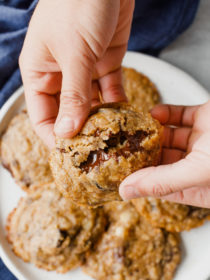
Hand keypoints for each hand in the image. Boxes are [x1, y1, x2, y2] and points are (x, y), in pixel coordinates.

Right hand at [19, 0, 133, 147]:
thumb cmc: (79, 4)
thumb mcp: (74, 53)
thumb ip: (73, 94)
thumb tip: (67, 131)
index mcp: (40, 71)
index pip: (41, 115)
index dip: (54, 135)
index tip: (71, 153)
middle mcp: (60, 74)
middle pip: (67, 112)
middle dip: (81, 130)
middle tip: (97, 150)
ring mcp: (84, 70)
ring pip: (91, 104)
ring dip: (102, 120)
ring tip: (114, 138)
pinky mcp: (105, 63)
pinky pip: (110, 91)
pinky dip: (117, 104)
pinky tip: (125, 118)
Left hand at [119, 101, 209, 207]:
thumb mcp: (198, 171)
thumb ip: (162, 181)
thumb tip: (125, 191)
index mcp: (199, 187)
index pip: (161, 186)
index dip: (140, 180)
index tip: (118, 171)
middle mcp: (198, 165)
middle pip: (162, 160)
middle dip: (141, 152)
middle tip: (119, 145)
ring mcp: (202, 141)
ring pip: (169, 137)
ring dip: (150, 132)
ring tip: (130, 127)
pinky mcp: (205, 118)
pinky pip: (180, 116)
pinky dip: (166, 113)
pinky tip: (153, 113)